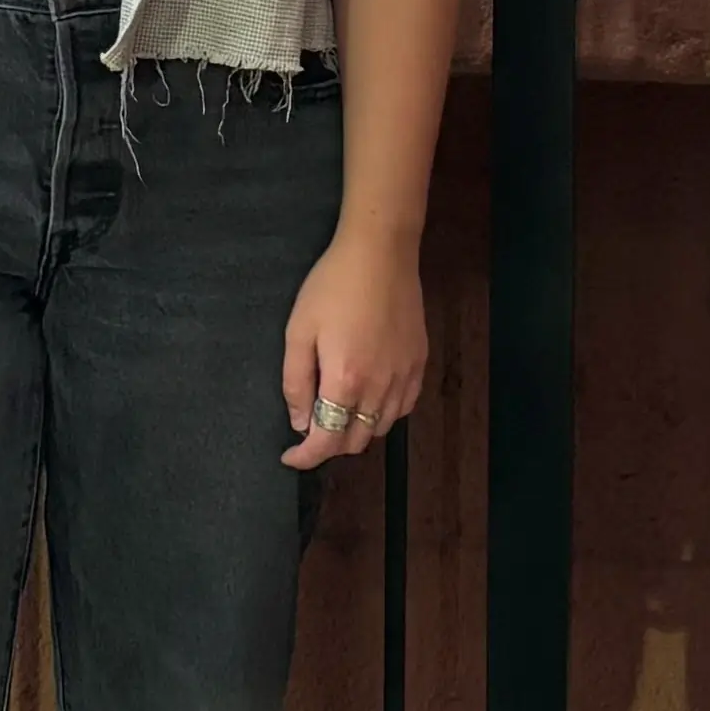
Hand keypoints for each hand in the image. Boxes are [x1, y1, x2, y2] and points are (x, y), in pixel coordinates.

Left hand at [279, 229, 427, 471]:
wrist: (381, 253)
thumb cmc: (332, 287)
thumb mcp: (299, 331)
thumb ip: (296, 382)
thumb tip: (301, 423)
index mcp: (346, 382)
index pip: (327, 441)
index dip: (306, 457)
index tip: (290, 457)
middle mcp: (380, 389)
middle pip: (355, 441)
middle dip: (329, 444)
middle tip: (309, 427)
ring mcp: (405, 378)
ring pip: (381, 430)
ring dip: (356, 432)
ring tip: (337, 413)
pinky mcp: (419, 365)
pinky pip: (403, 408)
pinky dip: (382, 416)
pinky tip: (368, 399)